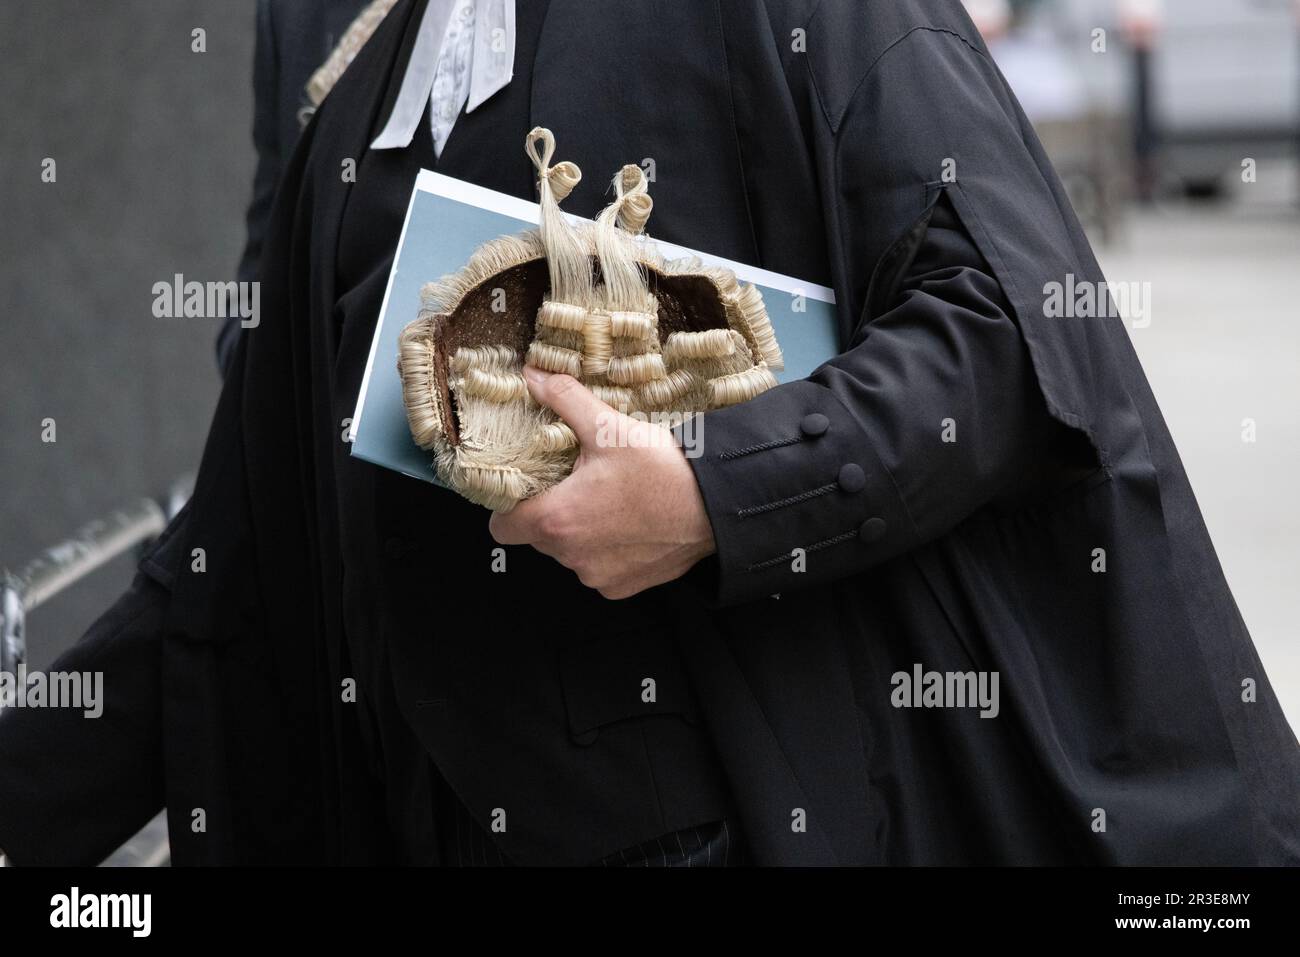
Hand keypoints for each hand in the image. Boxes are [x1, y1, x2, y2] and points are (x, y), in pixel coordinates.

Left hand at [488, 367, 715, 598]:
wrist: (714, 507)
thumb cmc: (661, 470)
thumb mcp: (609, 428)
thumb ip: (564, 400)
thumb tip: (533, 375)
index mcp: (556, 519)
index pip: (501, 527)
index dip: (508, 508)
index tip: (527, 490)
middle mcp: (570, 556)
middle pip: (537, 538)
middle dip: (551, 512)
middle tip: (577, 484)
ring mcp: (596, 576)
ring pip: (569, 554)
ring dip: (580, 533)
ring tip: (609, 503)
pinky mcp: (621, 587)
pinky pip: (598, 570)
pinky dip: (606, 552)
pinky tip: (628, 527)